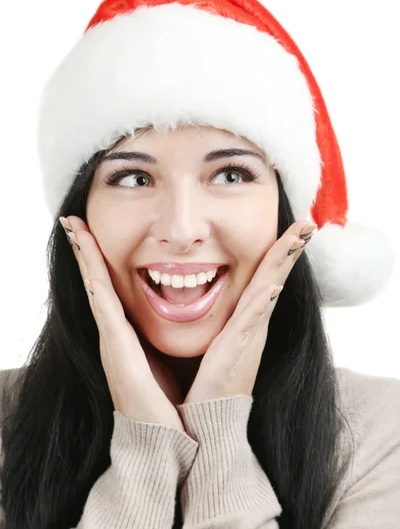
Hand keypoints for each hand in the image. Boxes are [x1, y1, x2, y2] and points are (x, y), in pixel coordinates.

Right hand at [60, 215, 185, 432]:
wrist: (169, 440)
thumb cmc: (171, 398)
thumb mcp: (169, 356)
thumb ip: (165, 334)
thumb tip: (183, 309)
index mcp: (127, 333)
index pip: (109, 285)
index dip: (97, 257)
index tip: (88, 228)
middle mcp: (115, 335)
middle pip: (95, 282)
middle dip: (84, 250)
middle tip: (71, 219)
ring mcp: (112, 344)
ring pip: (95, 290)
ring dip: (84, 259)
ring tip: (74, 228)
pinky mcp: (118, 356)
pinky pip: (106, 315)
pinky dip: (96, 289)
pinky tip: (90, 268)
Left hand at [182, 220, 316, 403]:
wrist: (209, 420)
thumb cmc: (210, 380)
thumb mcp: (219, 340)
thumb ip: (222, 318)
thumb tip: (204, 295)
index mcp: (247, 320)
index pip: (266, 277)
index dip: (279, 253)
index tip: (293, 228)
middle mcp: (254, 325)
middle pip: (274, 278)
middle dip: (289, 249)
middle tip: (307, 222)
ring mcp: (249, 338)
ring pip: (269, 293)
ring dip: (282, 265)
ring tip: (296, 240)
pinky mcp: (236, 353)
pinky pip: (251, 323)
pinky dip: (262, 304)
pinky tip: (272, 286)